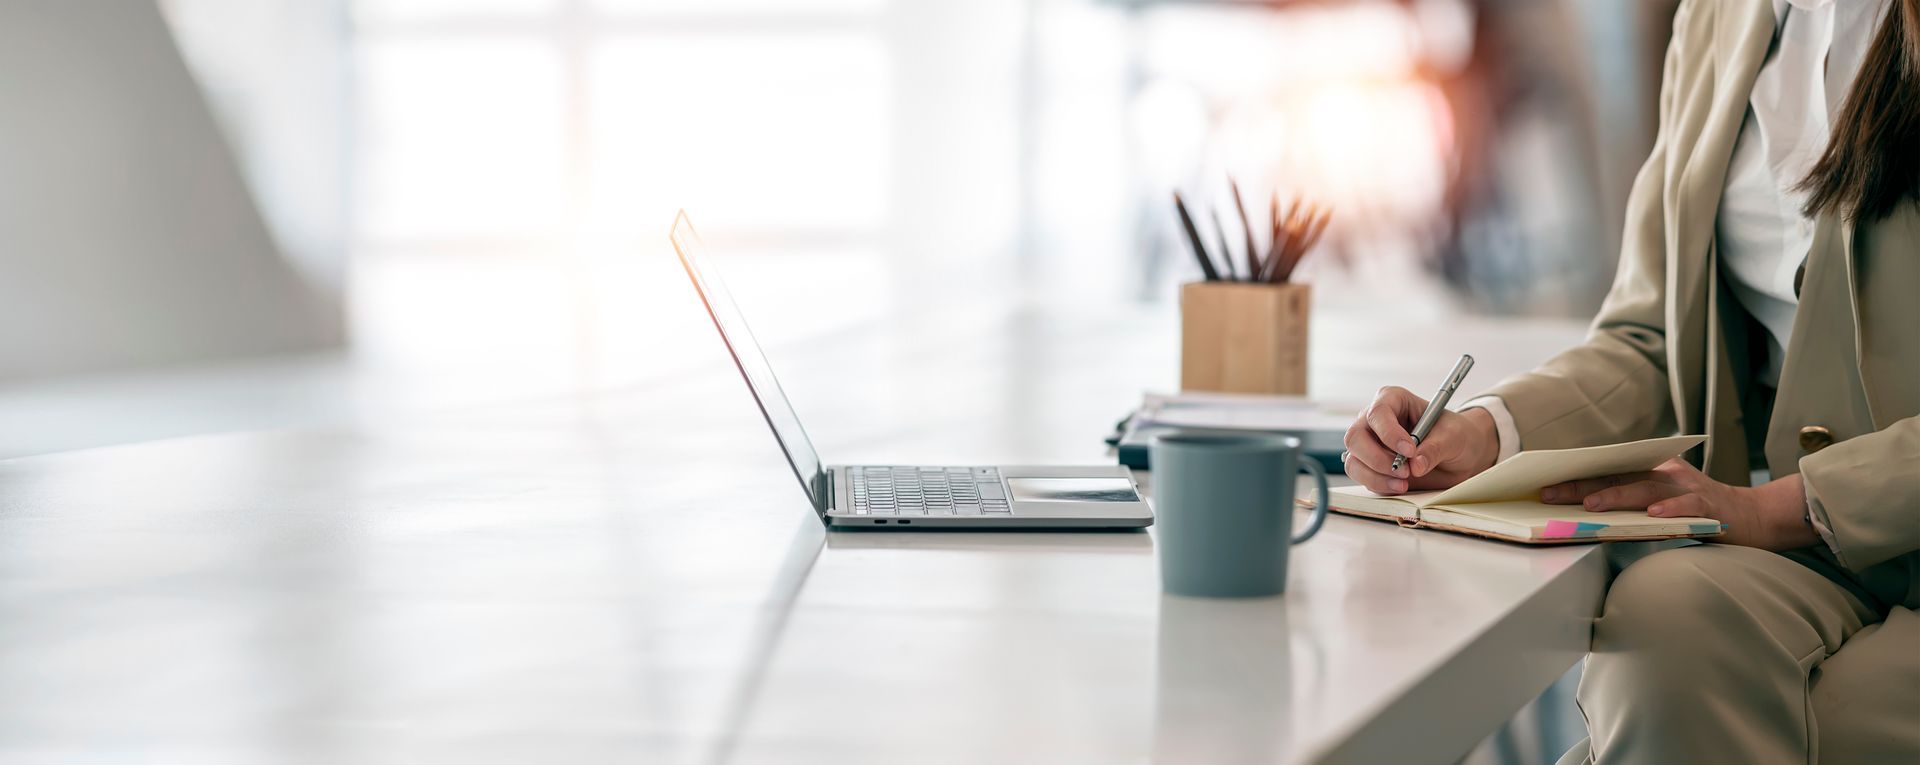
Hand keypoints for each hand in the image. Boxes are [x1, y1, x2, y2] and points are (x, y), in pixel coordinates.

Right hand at [1343, 386, 1499, 494]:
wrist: (1459, 456)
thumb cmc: (1455, 435)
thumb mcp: (1453, 437)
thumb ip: (1435, 448)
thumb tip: (1416, 465)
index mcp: (1393, 400)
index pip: (1378, 412)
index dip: (1389, 433)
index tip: (1409, 451)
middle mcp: (1375, 421)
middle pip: (1355, 437)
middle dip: (1377, 458)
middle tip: (1404, 471)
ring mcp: (1369, 444)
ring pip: (1354, 460)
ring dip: (1376, 476)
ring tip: (1404, 483)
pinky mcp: (1370, 466)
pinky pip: (1362, 477)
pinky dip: (1379, 485)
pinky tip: (1400, 486)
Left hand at [1541, 458, 1820, 549]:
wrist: (1753, 517)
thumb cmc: (1696, 513)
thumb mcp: (1657, 505)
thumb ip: (1627, 506)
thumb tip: (1582, 513)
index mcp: (1649, 471)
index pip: (1606, 471)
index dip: (1574, 477)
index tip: (1541, 485)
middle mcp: (1665, 474)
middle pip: (1618, 477)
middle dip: (1582, 486)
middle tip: (1550, 494)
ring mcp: (1688, 488)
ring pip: (1647, 488)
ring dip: (1618, 495)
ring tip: (1592, 504)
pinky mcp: (1710, 506)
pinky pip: (1689, 506)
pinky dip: (1672, 509)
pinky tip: (1655, 514)